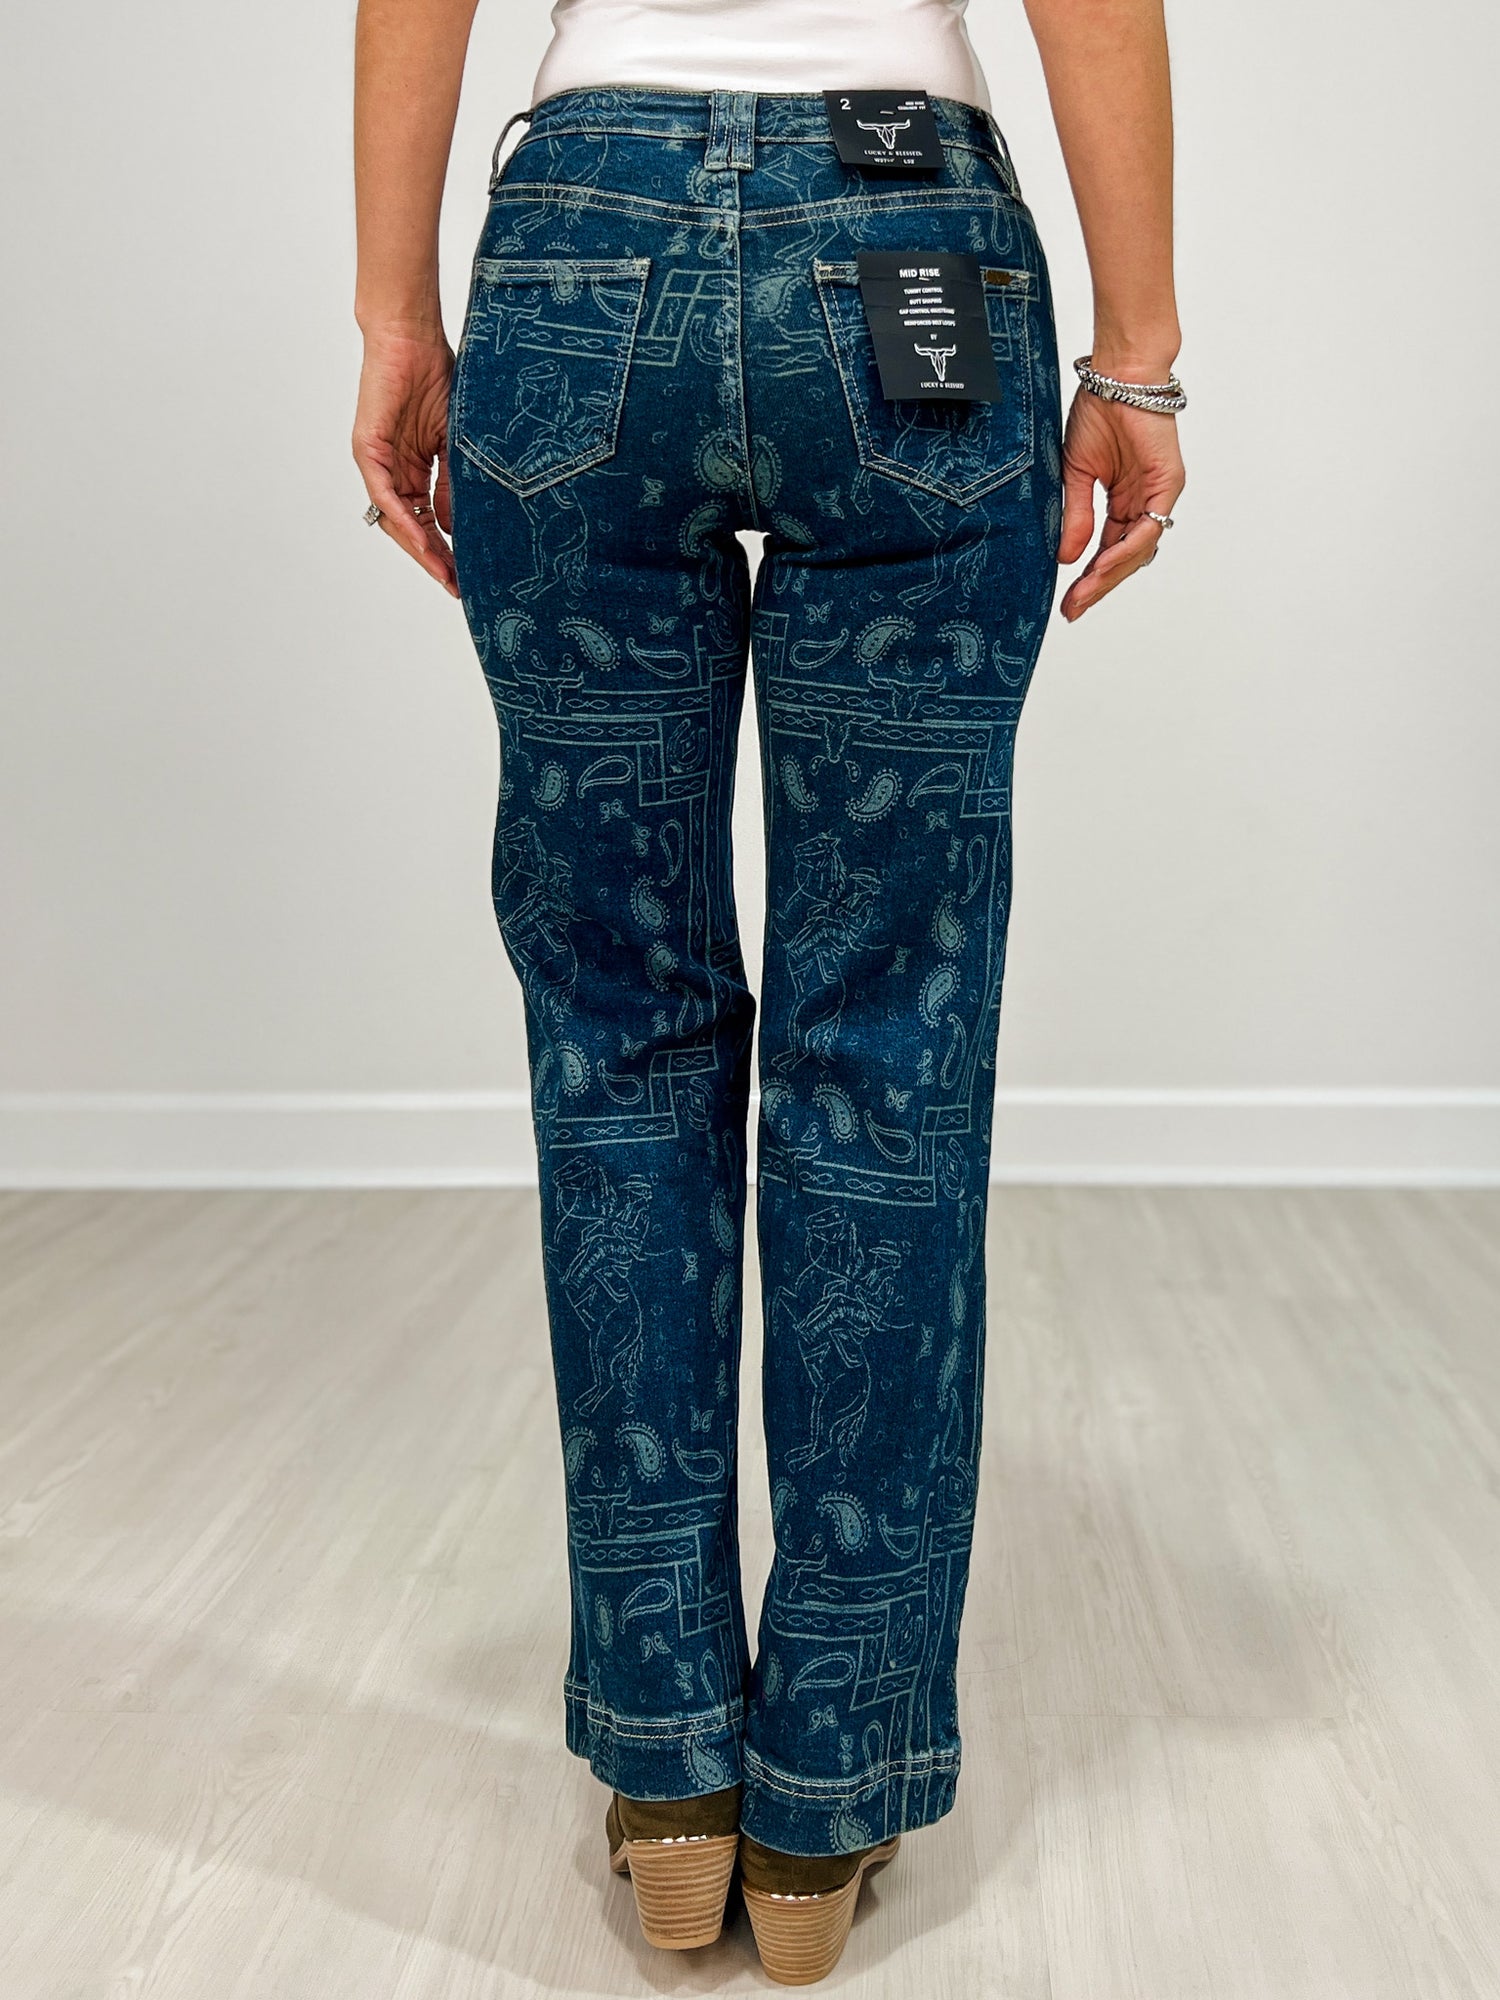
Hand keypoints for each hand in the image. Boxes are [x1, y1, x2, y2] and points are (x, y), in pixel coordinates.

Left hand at [352, 327, 459, 597]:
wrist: (412, 337)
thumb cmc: (436, 376)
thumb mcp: (454, 443)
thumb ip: (452, 486)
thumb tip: (455, 530)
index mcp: (412, 470)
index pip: (427, 521)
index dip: (446, 550)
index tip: (466, 576)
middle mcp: (391, 472)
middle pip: (410, 529)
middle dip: (433, 560)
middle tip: (456, 586)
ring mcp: (377, 463)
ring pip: (395, 519)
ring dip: (420, 548)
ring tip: (444, 572)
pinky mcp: (368, 449)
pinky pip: (384, 494)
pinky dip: (403, 518)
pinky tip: (423, 538)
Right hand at [1056, 387, 1184, 620]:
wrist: (1116, 376)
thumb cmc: (1098, 412)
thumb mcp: (1076, 474)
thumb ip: (1077, 517)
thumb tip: (1067, 558)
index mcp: (1124, 501)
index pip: (1109, 551)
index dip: (1089, 578)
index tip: (1068, 602)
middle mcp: (1143, 503)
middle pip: (1124, 558)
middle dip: (1098, 585)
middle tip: (1073, 608)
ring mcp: (1157, 496)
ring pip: (1139, 550)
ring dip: (1110, 574)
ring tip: (1084, 592)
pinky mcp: (1166, 484)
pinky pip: (1148, 527)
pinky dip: (1126, 548)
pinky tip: (1102, 564)